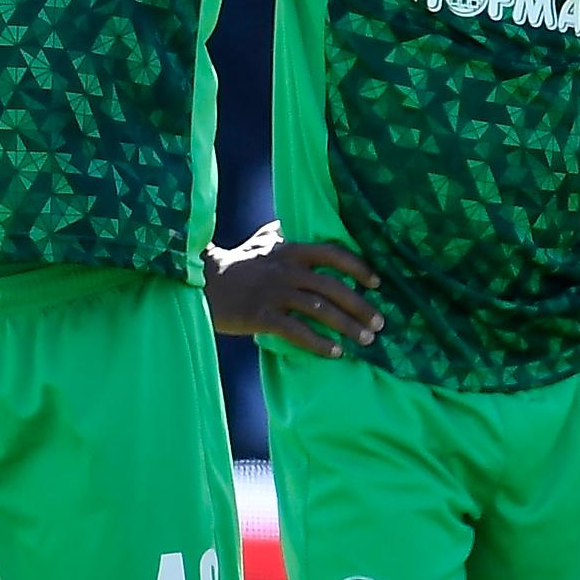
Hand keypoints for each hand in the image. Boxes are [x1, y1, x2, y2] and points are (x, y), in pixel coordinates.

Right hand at [205, 223, 380, 356]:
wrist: (200, 284)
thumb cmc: (233, 264)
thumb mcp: (259, 242)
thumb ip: (279, 234)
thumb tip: (290, 226)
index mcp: (291, 250)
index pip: (334, 254)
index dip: (359, 268)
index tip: (377, 284)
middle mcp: (287, 270)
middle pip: (333, 287)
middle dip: (361, 307)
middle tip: (379, 325)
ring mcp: (274, 293)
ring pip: (320, 310)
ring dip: (347, 327)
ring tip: (364, 341)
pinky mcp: (261, 315)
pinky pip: (297, 331)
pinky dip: (319, 343)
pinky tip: (334, 353)